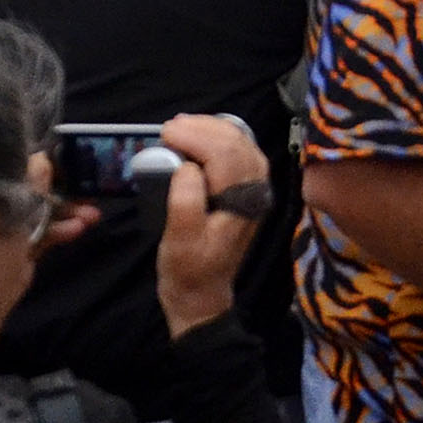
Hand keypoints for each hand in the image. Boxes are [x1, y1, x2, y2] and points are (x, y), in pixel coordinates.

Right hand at [151, 112, 270, 338]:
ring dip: (213, 130)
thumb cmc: (188, 270)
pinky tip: (201, 137)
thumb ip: (185, 203)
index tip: (165, 133)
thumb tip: (187, 166)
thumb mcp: (180, 241)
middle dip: (204, 127)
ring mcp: (256, 191)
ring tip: (183, 126)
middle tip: (170, 127)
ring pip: (242, 145)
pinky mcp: (248, 192)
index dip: (196, 136)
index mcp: (244, 203)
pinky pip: (240, 155)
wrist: (202, 296)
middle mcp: (258, 192)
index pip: (225, 155)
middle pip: (238, 143)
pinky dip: (221, 139)